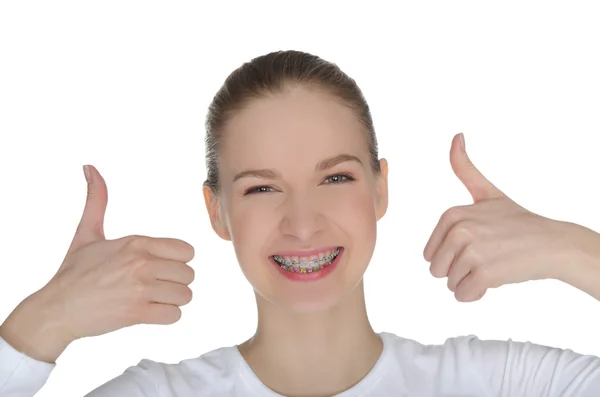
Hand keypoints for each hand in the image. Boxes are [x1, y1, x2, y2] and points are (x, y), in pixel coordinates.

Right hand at [30, 165, 194, 340]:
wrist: (56, 309)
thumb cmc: (73, 272)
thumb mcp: (86, 233)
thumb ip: (96, 200)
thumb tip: (89, 167)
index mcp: (136, 243)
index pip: (187, 251)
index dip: (178, 261)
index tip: (162, 267)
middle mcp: (142, 263)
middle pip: (189, 274)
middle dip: (176, 282)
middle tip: (157, 286)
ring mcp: (140, 289)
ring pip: (185, 295)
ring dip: (172, 300)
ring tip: (153, 299)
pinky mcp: (137, 313)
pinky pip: (174, 315)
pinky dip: (166, 316)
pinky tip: (150, 312)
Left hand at [423, 134, 579, 301]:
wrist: (553, 243)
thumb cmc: (517, 221)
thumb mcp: (487, 192)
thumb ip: (465, 168)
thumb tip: (456, 136)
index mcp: (451, 214)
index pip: (430, 254)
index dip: (452, 256)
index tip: (478, 244)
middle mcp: (458, 230)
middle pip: (437, 270)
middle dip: (458, 270)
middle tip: (485, 257)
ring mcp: (472, 251)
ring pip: (450, 284)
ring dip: (470, 282)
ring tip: (493, 264)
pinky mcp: (485, 272)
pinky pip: (463, 295)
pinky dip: (476, 294)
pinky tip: (496, 279)